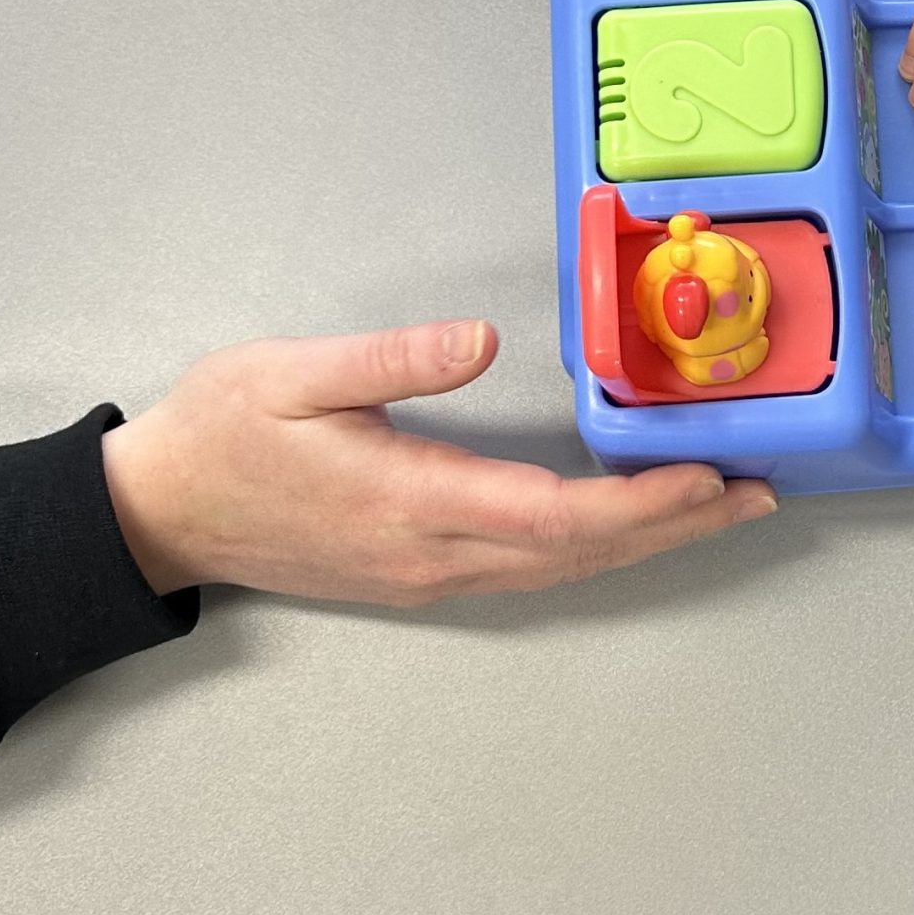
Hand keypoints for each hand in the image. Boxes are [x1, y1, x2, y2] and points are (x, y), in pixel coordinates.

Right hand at [99, 317, 774, 601]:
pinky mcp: (421, 575)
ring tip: (720, 509)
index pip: (553, 515)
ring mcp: (429, 576)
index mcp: (408, 501)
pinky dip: (597, 548)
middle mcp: (433, 555)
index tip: (709, 475)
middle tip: (756, 493)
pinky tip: (631, 526)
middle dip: (675, 526)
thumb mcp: (290, 374)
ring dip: (646, 542)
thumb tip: (481, 339)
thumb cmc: (218, 435)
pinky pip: (532, 570)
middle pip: (579, 555)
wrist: (157, 515)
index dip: (641, 504)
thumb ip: (391, 360)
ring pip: (562, 570)